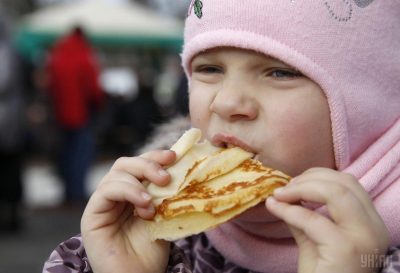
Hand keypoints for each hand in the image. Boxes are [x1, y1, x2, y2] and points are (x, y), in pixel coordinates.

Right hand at [81, 150, 175, 272]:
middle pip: (126, 164)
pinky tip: (144, 205)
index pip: (140, 164)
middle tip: (166, 177)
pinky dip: (128, 191)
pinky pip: (107, 190)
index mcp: (132, 192)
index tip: (174, 157)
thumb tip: (179, 168)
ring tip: (153, 203)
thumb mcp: (164, 215)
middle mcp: (116, 195)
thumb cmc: (152, 251)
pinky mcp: (92, 215)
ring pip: (116, 173)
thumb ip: (165, 193)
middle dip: (148, 164)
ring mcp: (103, 204)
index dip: (155, 156)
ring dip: (139, 182)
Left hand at [266, 168, 388, 272]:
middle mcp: (374, 228)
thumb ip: (304, 215)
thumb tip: (284, 193)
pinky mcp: (345, 248)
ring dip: (301, 188)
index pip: (349, 184)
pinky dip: (289, 210)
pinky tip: (275, 208)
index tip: (293, 183)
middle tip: (284, 188)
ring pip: (335, 192)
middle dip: (309, 178)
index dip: (319, 176)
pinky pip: (312, 219)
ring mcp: (363, 238)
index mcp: (370, 223)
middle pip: (344, 182)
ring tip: (280, 195)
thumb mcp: (313, 240)